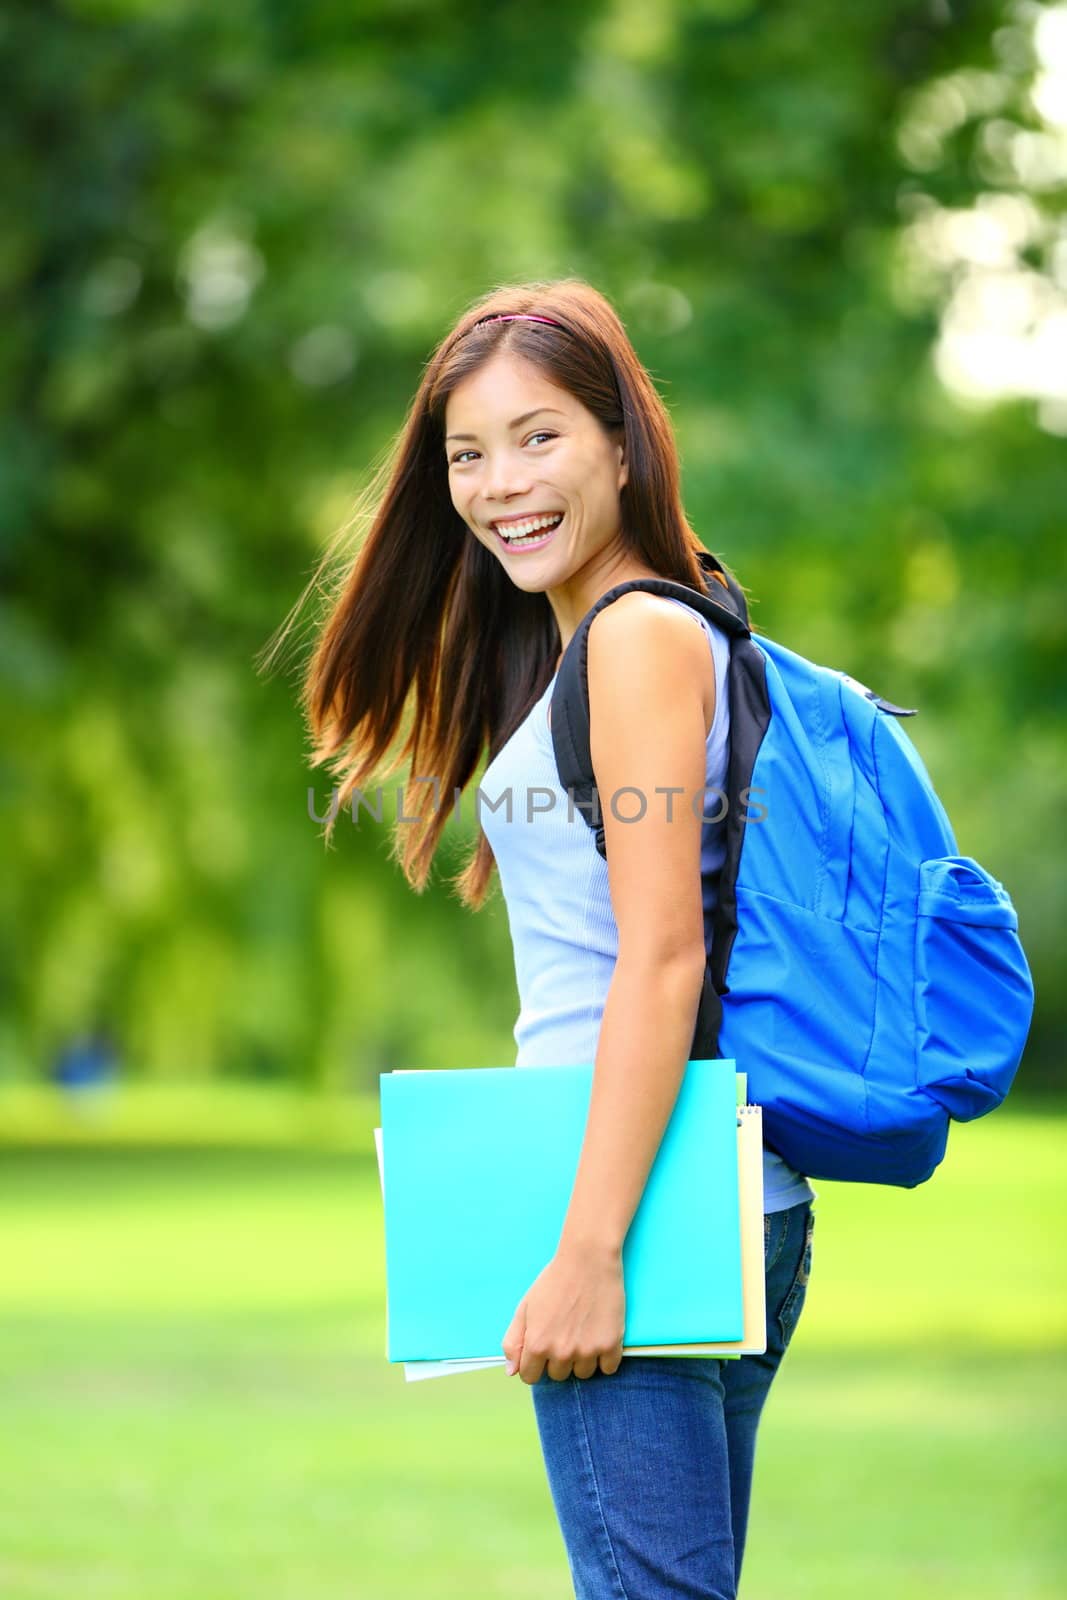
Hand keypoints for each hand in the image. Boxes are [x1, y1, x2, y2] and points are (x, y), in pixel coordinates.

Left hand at [501, 1241, 625, 1384]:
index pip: (530, 1377)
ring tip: (583, 1332)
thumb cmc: (554, 1280)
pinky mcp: (610, 1345)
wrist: (588, 1259)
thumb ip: (513, 1341)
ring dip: (582, 1359)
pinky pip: (608, 1369)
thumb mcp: (525, 1307)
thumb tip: (512, 1372)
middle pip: (558, 1376)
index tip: (543, 1350)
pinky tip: (600, 1336)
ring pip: (583, 1374)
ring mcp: (587, 1351)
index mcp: (537, 1344)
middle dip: (559, 1359)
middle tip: (565, 1332)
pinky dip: (605, 1357)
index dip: (535, 1363)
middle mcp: (561, 1352)